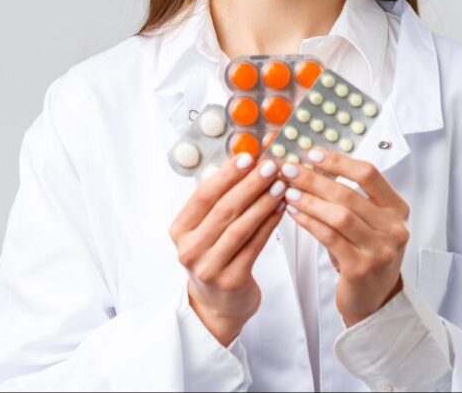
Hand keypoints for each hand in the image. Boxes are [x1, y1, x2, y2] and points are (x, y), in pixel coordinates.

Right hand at [168, 152, 286, 345]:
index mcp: (179, 231)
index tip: (247, 157)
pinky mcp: (232, 280)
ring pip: (241, 227)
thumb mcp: (205, 230)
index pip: (203, 196)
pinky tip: (281, 208)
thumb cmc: (214, 257)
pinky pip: (255, 245)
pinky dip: (270, 224)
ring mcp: (209, 267)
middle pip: (224, 210)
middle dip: (250, 185)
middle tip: (271, 167)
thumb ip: (218, 201)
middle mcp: (190, 249)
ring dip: (263, 202)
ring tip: (280, 185)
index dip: (227, 175)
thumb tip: (245, 161)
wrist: (218, 305)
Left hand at [278, 148, 409, 326]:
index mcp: (397, 210)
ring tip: (288, 191)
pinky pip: (330, 238)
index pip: (369, 175)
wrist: (374, 299)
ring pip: (339, 216)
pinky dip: (309, 222)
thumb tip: (312, 167)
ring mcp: (379, 250)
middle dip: (315, 179)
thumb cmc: (366, 255)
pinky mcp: (361, 268)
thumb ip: (351, 198)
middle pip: (350, 194)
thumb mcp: (369, 224)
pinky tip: (294, 214)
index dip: (339, 162)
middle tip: (290, 169)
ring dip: (310, 201)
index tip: (312, 153)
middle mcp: (393, 228)